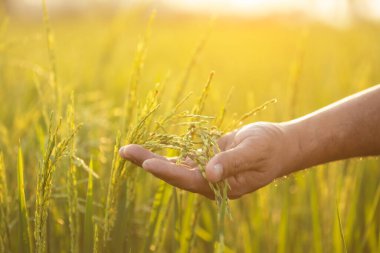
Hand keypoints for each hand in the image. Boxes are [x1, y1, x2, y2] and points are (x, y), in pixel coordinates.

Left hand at [119, 122, 295, 198]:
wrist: (278, 146)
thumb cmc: (270, 148)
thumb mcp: (254, 152)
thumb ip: (232, 162)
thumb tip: (210, 173)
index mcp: (221, 186)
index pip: (189, 180)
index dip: (168, 172)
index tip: (147, 163)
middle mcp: (209, 182)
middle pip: (174, 174)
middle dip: (149, 163)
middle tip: (124, 151)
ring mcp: (206, 172)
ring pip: (175, 166)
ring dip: (152, 157)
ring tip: (128, 149)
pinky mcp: (206, 160)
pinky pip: (183, 158)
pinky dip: (167, 152)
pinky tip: (149, 148)